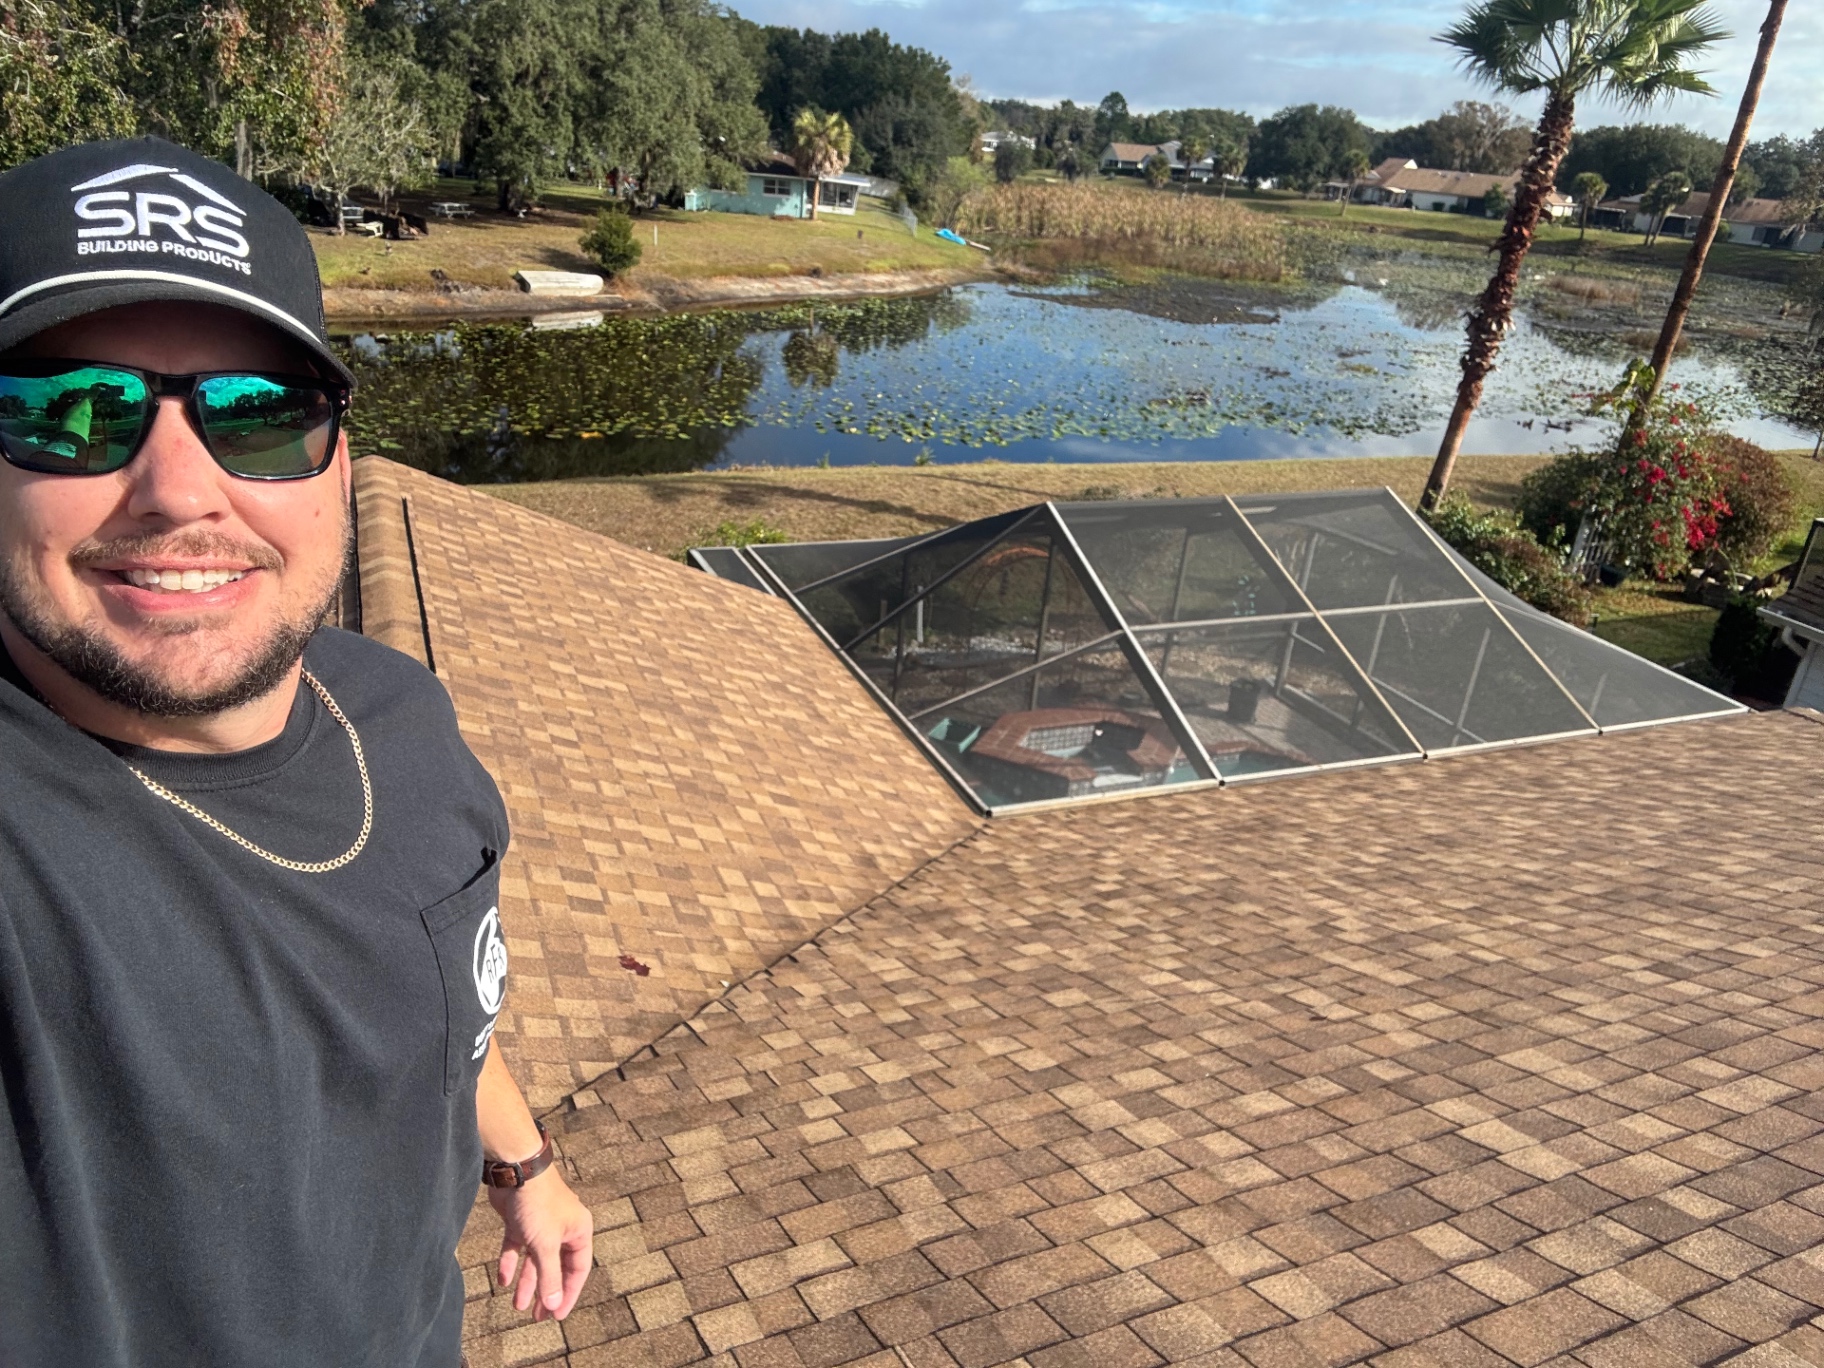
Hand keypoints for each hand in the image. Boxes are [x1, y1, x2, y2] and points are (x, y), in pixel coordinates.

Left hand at [488, 1167, 592, 1320]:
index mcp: (578, 1232)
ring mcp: (540, 1225)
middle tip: (537, 1316)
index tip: (556, 1315)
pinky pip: (517, 1248)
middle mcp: (562, 1229)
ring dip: (527, 1282)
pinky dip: (510, 1263)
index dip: (568, 1293)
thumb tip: (553, 1303)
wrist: (515, 1171)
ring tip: (517, 1305)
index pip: (578, 1270)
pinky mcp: (520, 1222)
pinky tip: (503, 1281)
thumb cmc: (538, 1204)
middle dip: (546, 1291)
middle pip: (556, 1267)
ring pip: (535, 1260)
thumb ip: (549, 1275)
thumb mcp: (545, 1245)